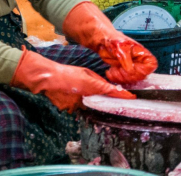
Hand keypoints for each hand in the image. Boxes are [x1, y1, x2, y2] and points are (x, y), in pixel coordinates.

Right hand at [11, 49, 134, 112]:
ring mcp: (77, 105)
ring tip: (76, 90)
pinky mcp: (68, 108)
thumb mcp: (86, 72)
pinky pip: (76, 106)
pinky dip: (75, 101)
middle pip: (99, 101)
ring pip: (87, 104)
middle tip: (92, 90)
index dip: (123, 96)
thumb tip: (106, 86)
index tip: (131, 98)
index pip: (112, 92)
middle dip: (100, 98)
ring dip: (86, 99)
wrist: (49, 78)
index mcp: (93, 86)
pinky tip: (70, 94)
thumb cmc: (68, 72)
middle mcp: (87, 98)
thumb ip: (98, 80)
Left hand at [62, 2, 157, 83]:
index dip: (144, 70)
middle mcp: (138, 60)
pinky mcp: (123, 71)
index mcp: (141, 52)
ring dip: (122, 78)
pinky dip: (116, 78)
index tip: (133, 70)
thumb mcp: (120, 48)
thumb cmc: (112, 40)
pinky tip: (110, 72)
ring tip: (113, 71)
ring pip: (132, 79)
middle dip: (129, 75)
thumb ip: (126, 60)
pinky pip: (123, 79)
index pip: (151, 64)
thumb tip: (131, 71)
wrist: (102, 41)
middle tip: (119, 70)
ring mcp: (131, 66)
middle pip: (141, 74)